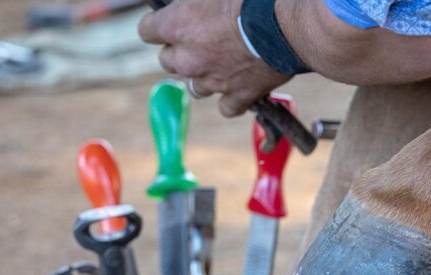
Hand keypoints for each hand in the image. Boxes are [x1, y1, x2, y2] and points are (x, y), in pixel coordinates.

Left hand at [138, 0, 290, 116]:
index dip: (158, 26)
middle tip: (200, 41)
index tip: (169, 22)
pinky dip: (231, 99)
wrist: (284, 25)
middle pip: (168, 62)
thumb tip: (190, 3)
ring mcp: (211, 81)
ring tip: (220, 64)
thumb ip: (192, 1)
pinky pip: (226, 107)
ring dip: (203, 77)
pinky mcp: (237, 96)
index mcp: (175, 26)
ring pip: (194, 87)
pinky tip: (240, 87)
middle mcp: (187, 59)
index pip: (146, 30)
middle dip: (180, 52)